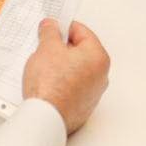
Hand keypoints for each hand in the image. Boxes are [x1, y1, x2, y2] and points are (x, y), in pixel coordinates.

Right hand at [22, 18, 109, 133]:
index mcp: (98, 57)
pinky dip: (62, 82)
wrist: (46, 118)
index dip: (64, 27)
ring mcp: (93, 94)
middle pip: (81, 52)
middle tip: (45, 46)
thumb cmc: (51, 85)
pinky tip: (47, 83)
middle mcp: (101, 76)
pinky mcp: (82, 107)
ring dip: (61, 66)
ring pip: (76, 70)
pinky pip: (73, 87)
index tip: (53, 27)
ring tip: (43, 67)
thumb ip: (50, 32)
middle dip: (62, 48)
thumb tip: (51, 26)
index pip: (82, 32)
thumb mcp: (47, 48)